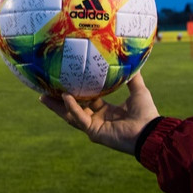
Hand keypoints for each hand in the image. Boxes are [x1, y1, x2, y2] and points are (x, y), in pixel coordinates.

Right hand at [39, 72, 159, 155]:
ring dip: (57, 106)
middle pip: (73, 109)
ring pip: (70, 115)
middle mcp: (97, 119)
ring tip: (43, 96)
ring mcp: (94, 127)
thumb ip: (133, 78)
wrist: (150, 131)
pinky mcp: (94, 131)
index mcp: (106, 111)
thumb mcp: (138, 91)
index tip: (64, 83)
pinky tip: (65, 96)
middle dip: (58, 101)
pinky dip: (72, 107)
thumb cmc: (146, 114)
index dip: (75, 92)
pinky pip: (80, 118)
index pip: (86, 101)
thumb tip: (131, 60)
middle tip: (44, 90)